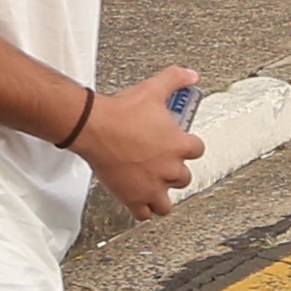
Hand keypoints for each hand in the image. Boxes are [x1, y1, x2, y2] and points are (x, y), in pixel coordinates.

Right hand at [69, 65, 207, 220]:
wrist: (93, 126)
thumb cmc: (121, 111)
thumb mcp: (153, 89)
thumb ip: (176, 79)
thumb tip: (192, 75)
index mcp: (179, 145)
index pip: (197, 150)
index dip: (187, 146)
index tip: (177, 143)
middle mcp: (169, 169)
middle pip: (184, 178)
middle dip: (174, 171)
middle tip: (161, 163)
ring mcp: (152, 186)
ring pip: (167, 203)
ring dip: (163, 194)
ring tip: (155, 186)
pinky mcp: (133, 198)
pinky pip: (145, 214)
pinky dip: (143, 209)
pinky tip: (138, 199)